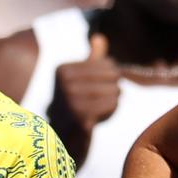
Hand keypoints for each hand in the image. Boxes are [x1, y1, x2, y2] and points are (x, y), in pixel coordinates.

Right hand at [47, 33, 119, 164]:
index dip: (109, 78)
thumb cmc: (75, 106)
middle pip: (113, 76)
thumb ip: (92, 59)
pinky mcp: (81, 117)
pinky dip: (110, 112)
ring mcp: (71, 100)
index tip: (92, 90)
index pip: (107, 64)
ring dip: (111, 102)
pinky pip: (112, 105)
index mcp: (62, 70)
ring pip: (115, 91)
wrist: (62, 140)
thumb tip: (99, 37)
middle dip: (112, 90)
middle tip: (97, 102)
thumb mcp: (81, 80)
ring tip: (96, 110)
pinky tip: (97, 118)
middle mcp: (64, 82)